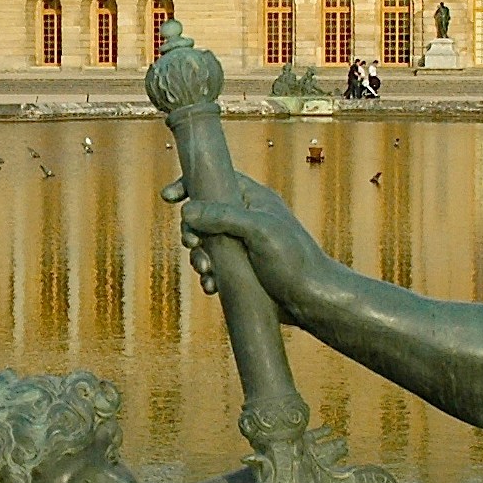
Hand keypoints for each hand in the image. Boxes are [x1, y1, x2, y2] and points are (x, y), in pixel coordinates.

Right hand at [164, 175, 321, 306]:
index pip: (216, 181)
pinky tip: (212, 287)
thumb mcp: (260, 231)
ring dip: (199, 259)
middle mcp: (247, 220)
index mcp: (254, 201)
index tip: (169, 197)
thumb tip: (187, 210)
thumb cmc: (294, 261)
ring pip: (206, 245)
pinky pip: (214, 268)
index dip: (190, 185)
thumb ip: (223, 217)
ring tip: (208, 272)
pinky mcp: (242, 270)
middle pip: (203, 216)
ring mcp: (243, 246)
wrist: (312, 301)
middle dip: (192, 232)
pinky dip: (208, 277)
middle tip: (193, 245)